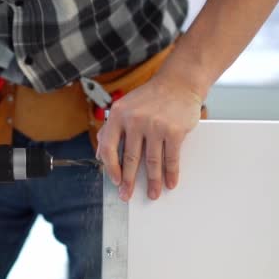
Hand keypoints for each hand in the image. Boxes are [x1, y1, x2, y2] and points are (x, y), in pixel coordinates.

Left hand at [97, 75, 202, 201]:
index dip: (111, 168)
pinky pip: (171, 158)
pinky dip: (171, 173)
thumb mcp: (124, 107)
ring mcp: (155, 125)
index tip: (115, 181)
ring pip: (152, 162)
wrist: (179, 82)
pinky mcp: (174, 130)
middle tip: (127, 195)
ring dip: (153, 182)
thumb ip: (110, 129)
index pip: (109, 147)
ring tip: (152, 194)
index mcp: (118, 115)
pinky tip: (170, 182)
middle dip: (129, 182)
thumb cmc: (150, 97)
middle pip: (131, 159)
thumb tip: (99, 155)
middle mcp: (135, 120)